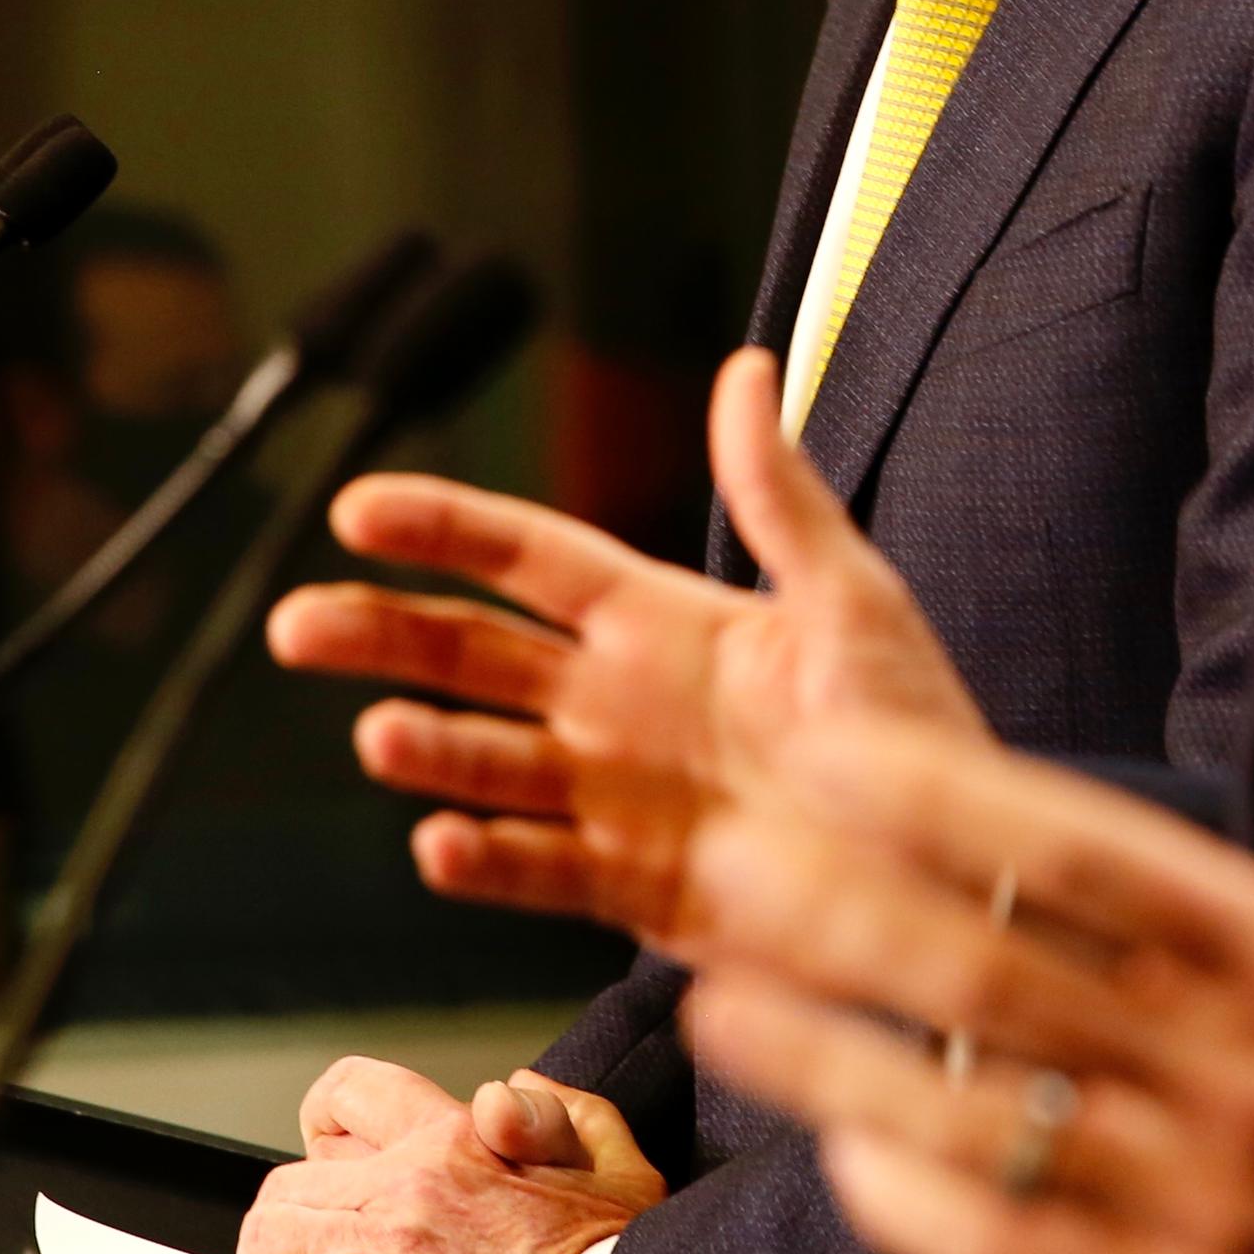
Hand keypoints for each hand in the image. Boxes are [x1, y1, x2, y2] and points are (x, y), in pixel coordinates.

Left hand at [233, 1056, 665, 1253]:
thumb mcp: (612, 1158)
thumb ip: (559, 1110)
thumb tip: (509, 1091)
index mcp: (457, 1137)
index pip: (351, 1092)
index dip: (325, 1119)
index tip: (328, 1151)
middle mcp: (408, 1183)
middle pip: (291, 1176)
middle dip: (291, 1208)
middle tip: (310, 1237)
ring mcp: (385, 1248)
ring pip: (271, 1231)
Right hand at [263, 345, 979, 936]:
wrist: (957, 876)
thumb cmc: (917, 731)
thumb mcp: (852, 598)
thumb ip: (781, 492)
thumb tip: (747, 365)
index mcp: (663, 620)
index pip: (527, 559)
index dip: (443, 529)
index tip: (356, 508)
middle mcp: (618, 704)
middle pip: (471, 656)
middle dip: (382, 634)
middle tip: (297, 624)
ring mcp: (614, 797)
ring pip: (489, 764)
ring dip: (429, 750)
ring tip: (380, 736)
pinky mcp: (630, 888)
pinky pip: (537, 870)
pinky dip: (484, 862)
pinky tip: (441, 845)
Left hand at [667, 519, 1253, 1253]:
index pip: (1084, 856)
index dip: (939, 795)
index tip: (826, 735)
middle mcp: (1240, 1085)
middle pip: (995, 984)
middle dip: (840, 915)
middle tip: (724, 853)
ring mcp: (1207, 1211)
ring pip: (976, 1127)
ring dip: (832, 1064)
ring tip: (718, 997)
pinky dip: (919, 1209)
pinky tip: (840, 1147)